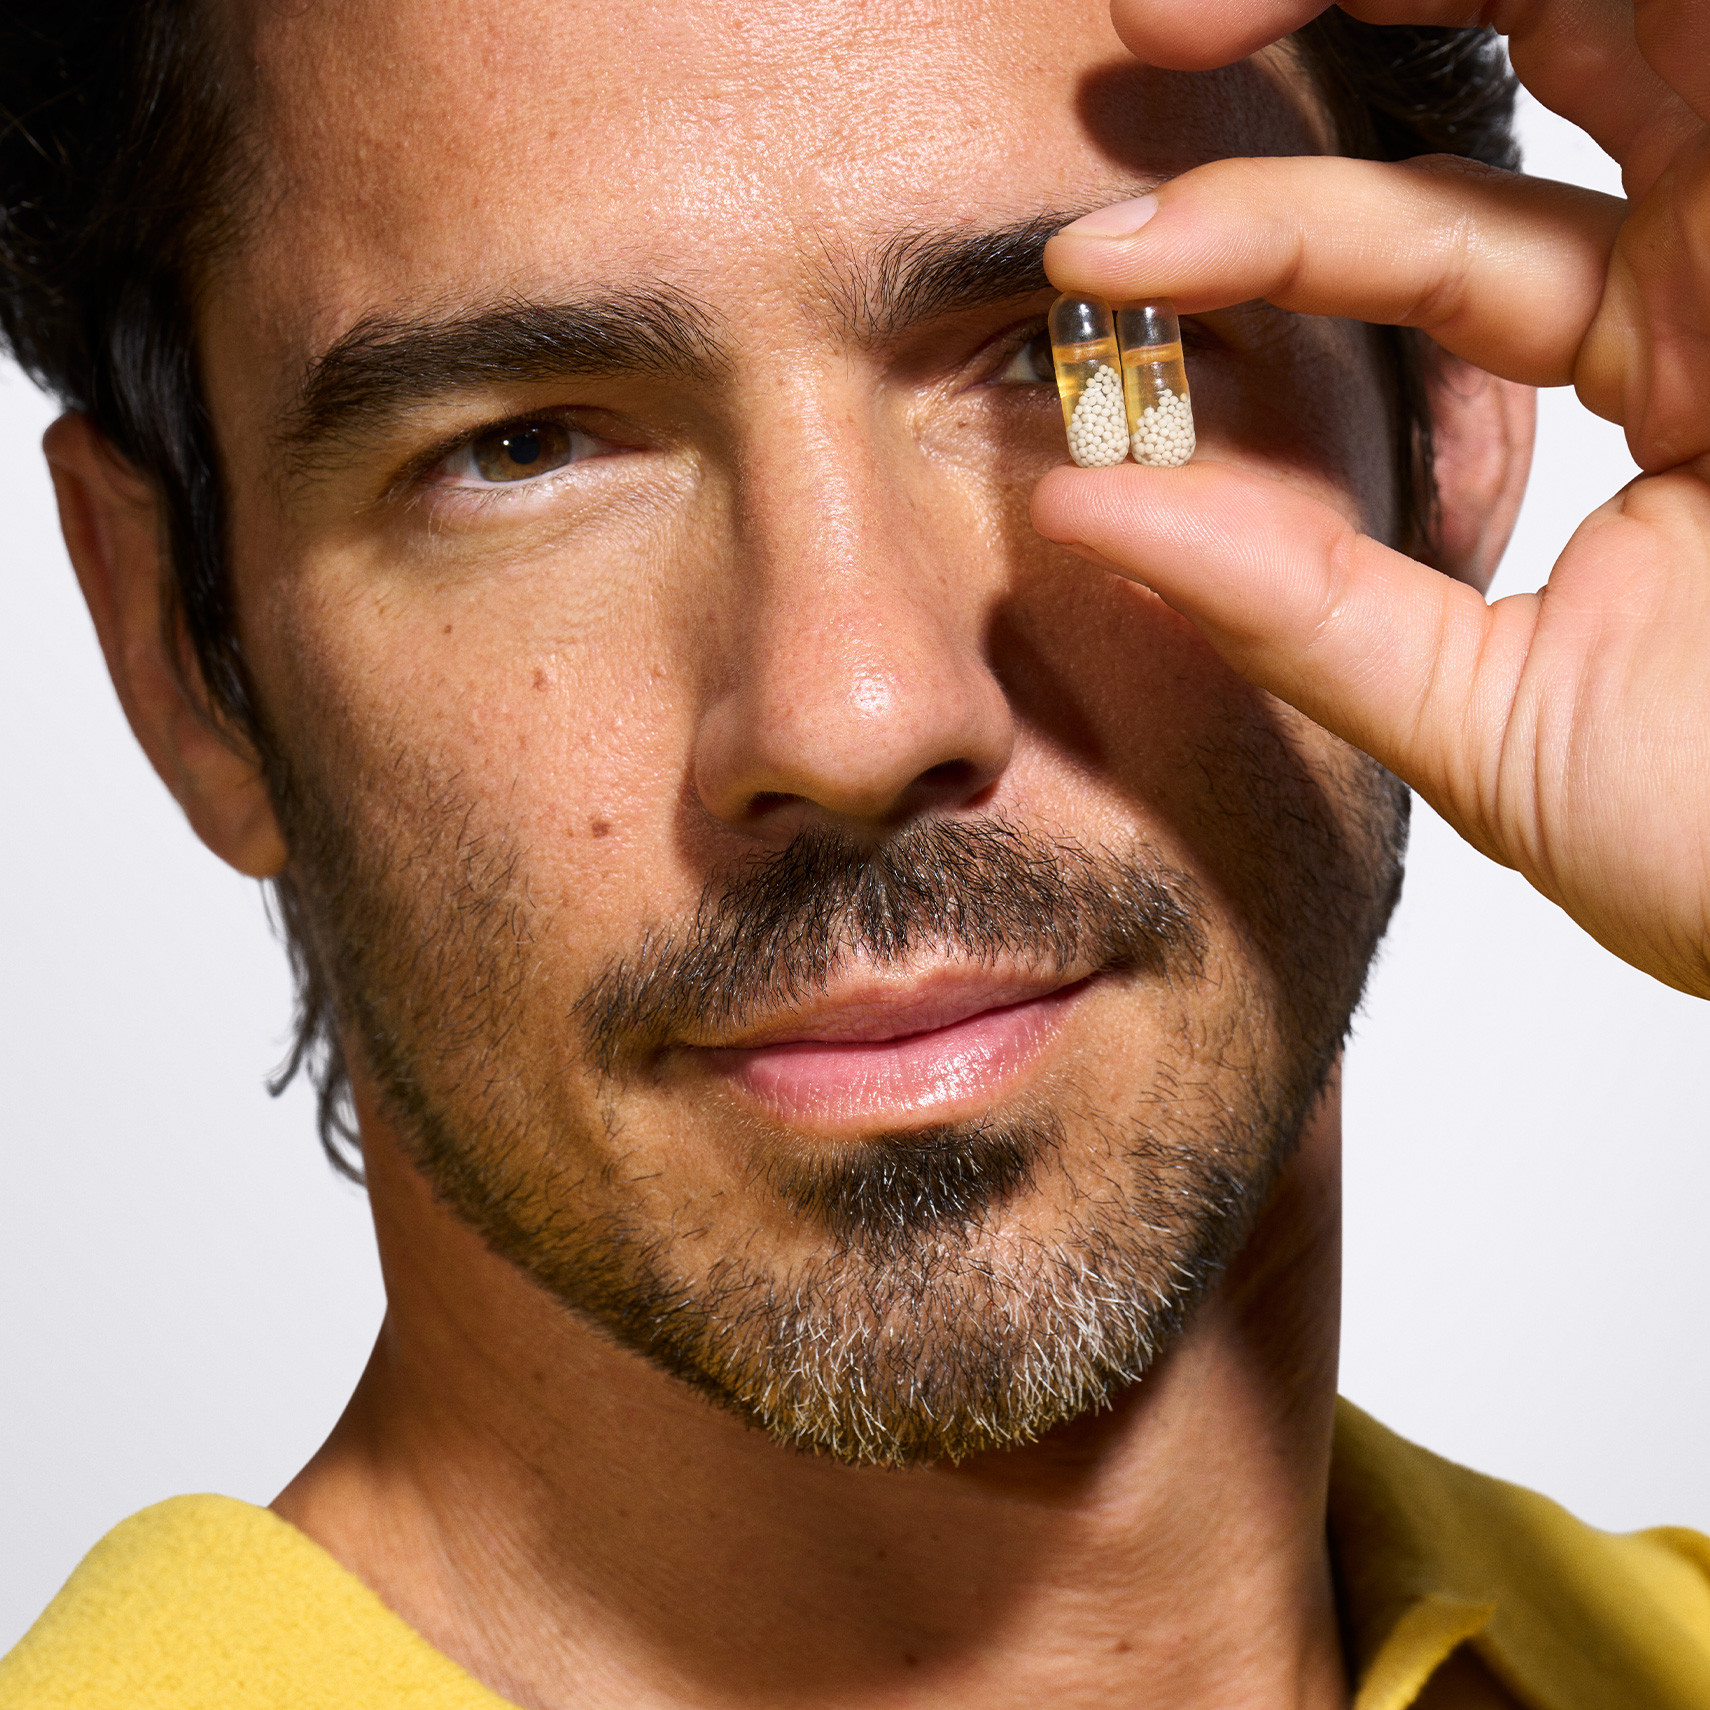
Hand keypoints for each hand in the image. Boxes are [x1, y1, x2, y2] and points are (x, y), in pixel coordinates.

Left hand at [1033, 0, 1709, 996]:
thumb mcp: (1487, 714)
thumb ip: (1298, 609)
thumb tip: (1081, 513)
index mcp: (1670, 363)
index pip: (1435, 248)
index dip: (1263, 237)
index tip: (1084, 272)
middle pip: (1538, 46)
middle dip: (1329, 10)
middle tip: (1132, 34)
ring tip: (1176, 4)